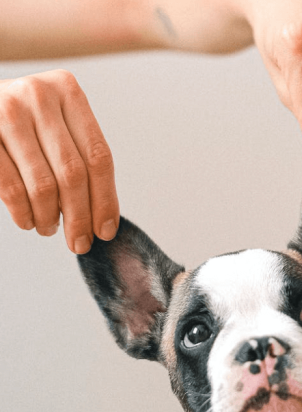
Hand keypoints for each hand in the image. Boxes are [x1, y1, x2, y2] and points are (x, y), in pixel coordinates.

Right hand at [0, 69, 118, 252]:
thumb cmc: (28, 125)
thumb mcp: (59, 127)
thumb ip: (82, 160)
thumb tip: (105, 221)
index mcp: (68, 91)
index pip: (99, 157)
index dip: (106, 200)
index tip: (106, 231)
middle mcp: (39, 95)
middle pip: (73, 173)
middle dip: (80, 217)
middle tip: (80, 243)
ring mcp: (6, 111)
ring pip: (43, 184)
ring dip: (49, 218)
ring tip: (50, 229)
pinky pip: (10, 186)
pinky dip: (23, 212)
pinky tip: (28, 222)